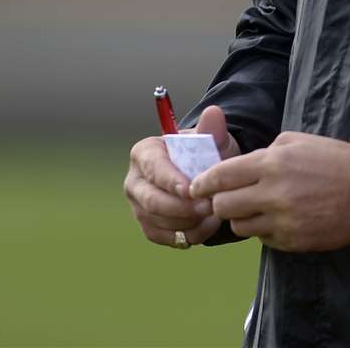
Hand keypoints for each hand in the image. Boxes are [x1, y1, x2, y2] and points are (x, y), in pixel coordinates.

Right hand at [124, 105, 240, 248]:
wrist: (205, 175)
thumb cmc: (205, 153)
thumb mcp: (212, 139)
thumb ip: (212, 129)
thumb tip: (213, 112)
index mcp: (144, 153)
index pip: (153, 168)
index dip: (171, 180)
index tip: (191, 189)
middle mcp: (135, 181)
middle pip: (150, 200)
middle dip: (181, 206)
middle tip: (209, 206)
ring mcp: (139, 206)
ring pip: (158, 222)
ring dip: (188, 221)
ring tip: (214, 213)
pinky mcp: (149, 227)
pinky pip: (165, 238)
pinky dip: (189, 234)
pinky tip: (208, 225)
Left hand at [189, 131, 349, 251]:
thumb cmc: (333, 160)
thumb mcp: (297, 141)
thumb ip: (266, 152)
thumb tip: (242, 167)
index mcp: (272, 163)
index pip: (221, 176)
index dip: (203, 183)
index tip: (196, 187)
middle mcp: (272, 193)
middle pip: (223, 206)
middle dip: (220, 203)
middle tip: (227, 200)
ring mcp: (282, 220)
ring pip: (239, 227)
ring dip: (242, 218)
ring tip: (256, 210)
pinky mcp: (292, 241)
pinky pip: (262, 239)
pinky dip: (264, 230)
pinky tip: (278, 219)